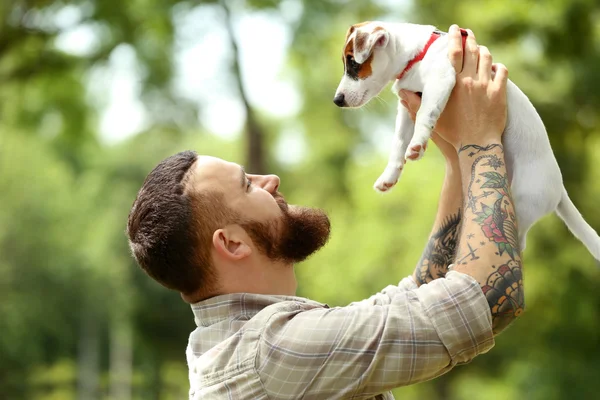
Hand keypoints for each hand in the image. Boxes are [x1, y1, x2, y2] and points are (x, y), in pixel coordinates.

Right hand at [400, 25, 508, 149]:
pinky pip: (501, 72)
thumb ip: (415, 105)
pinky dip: (497, 66)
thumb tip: (401, 93)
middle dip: (470, 39)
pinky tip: (494, 68)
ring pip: (487, 58)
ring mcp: (486, 85)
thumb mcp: (431, 119)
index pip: (454, 53)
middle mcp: (470, 80)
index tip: (454, 30)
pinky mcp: (499, 93)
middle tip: (468, 34)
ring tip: (480, 49)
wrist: (476, 144)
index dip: (454, 38)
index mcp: (453, 84)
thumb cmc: (452, 134)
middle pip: (472, 51)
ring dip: (483, 51)